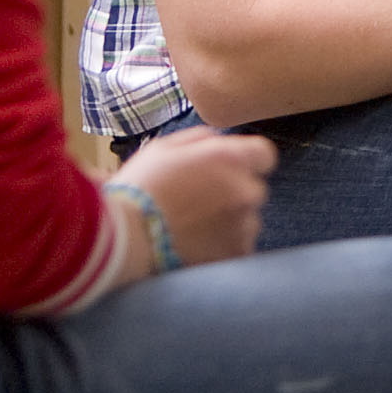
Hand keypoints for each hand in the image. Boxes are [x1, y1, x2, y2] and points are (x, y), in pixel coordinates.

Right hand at [118, 123, 273, 268]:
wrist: (127, 235)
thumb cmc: (140, 187)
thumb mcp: (164, 148)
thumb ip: (200, 139)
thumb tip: (219, 140)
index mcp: (230, 158)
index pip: (265, 155)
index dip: (248, 162)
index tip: (230, 171)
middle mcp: (245, 189)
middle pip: (254, 190)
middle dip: (234, 195)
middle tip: (199, 203)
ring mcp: (244, 224)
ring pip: (247, 221)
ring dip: (229, 223)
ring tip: (193, 227)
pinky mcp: (237, 253)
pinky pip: (239, 247)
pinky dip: (223, 247)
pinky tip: (196, 244)